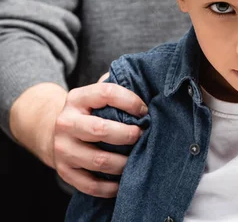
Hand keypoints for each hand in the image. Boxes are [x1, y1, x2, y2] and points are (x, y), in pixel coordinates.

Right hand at [53, 78, 147, 197]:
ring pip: (98, 160)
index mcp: (77, 98)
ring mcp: (63, 149)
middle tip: (143, 136)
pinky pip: (90, 184)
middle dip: (128, 135)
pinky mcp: (65, 171)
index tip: (145, 111)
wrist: (53, 131)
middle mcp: (66, 123)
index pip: (106, 93)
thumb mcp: (96, 94)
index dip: (131, 101)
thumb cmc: (90, 111)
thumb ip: (117, 86)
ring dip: (124, 163)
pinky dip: (111, 187)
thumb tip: (147, 88)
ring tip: (139, 158)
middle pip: (100, 130)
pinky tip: (125, 181)